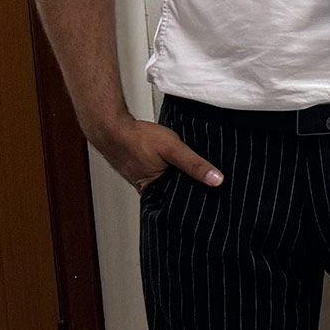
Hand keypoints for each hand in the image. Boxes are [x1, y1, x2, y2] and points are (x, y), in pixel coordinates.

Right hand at [94, 116, 221, 192]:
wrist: (112, 127)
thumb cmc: (137, 138)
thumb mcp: (173, 149)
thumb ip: (194, 164)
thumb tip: (216, 180)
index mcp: (153, 191)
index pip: (180, 202)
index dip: (196, 197)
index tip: (212, 196)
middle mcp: (147, 189)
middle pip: (175, 192)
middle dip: (190, 186)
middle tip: (208, 182)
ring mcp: (143, 180)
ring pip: (169, 182)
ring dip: (180, 176)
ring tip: (193, 171)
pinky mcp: (141, 170)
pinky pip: (161, 174)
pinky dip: (170, 169)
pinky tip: (176, 162)